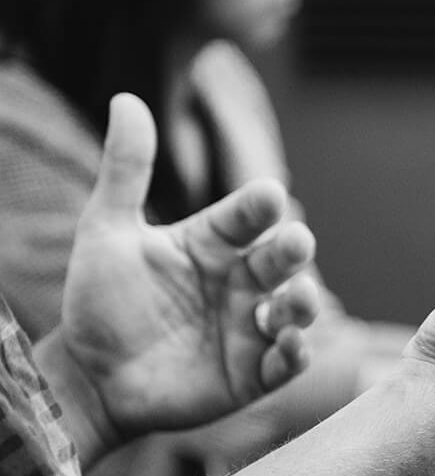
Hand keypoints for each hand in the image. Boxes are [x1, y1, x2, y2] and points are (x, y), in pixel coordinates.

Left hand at [60, 94, 318, 441]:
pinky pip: (284, 363)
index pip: (244, 217)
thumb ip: (125, 170)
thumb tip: (126, 99)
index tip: (269, 195)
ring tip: (299, 298)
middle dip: (292, 250)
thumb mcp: (106, 232)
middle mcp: (237, 282)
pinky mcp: (251, 374)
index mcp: (211, 244)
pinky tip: (290, 344)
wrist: (89, 376)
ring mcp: (248, 328)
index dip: (258, 207)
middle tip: (296, 242)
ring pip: (293, 310)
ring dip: (303, 303)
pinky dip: (295, 354)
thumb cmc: (100, 302)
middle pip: (278, 260)